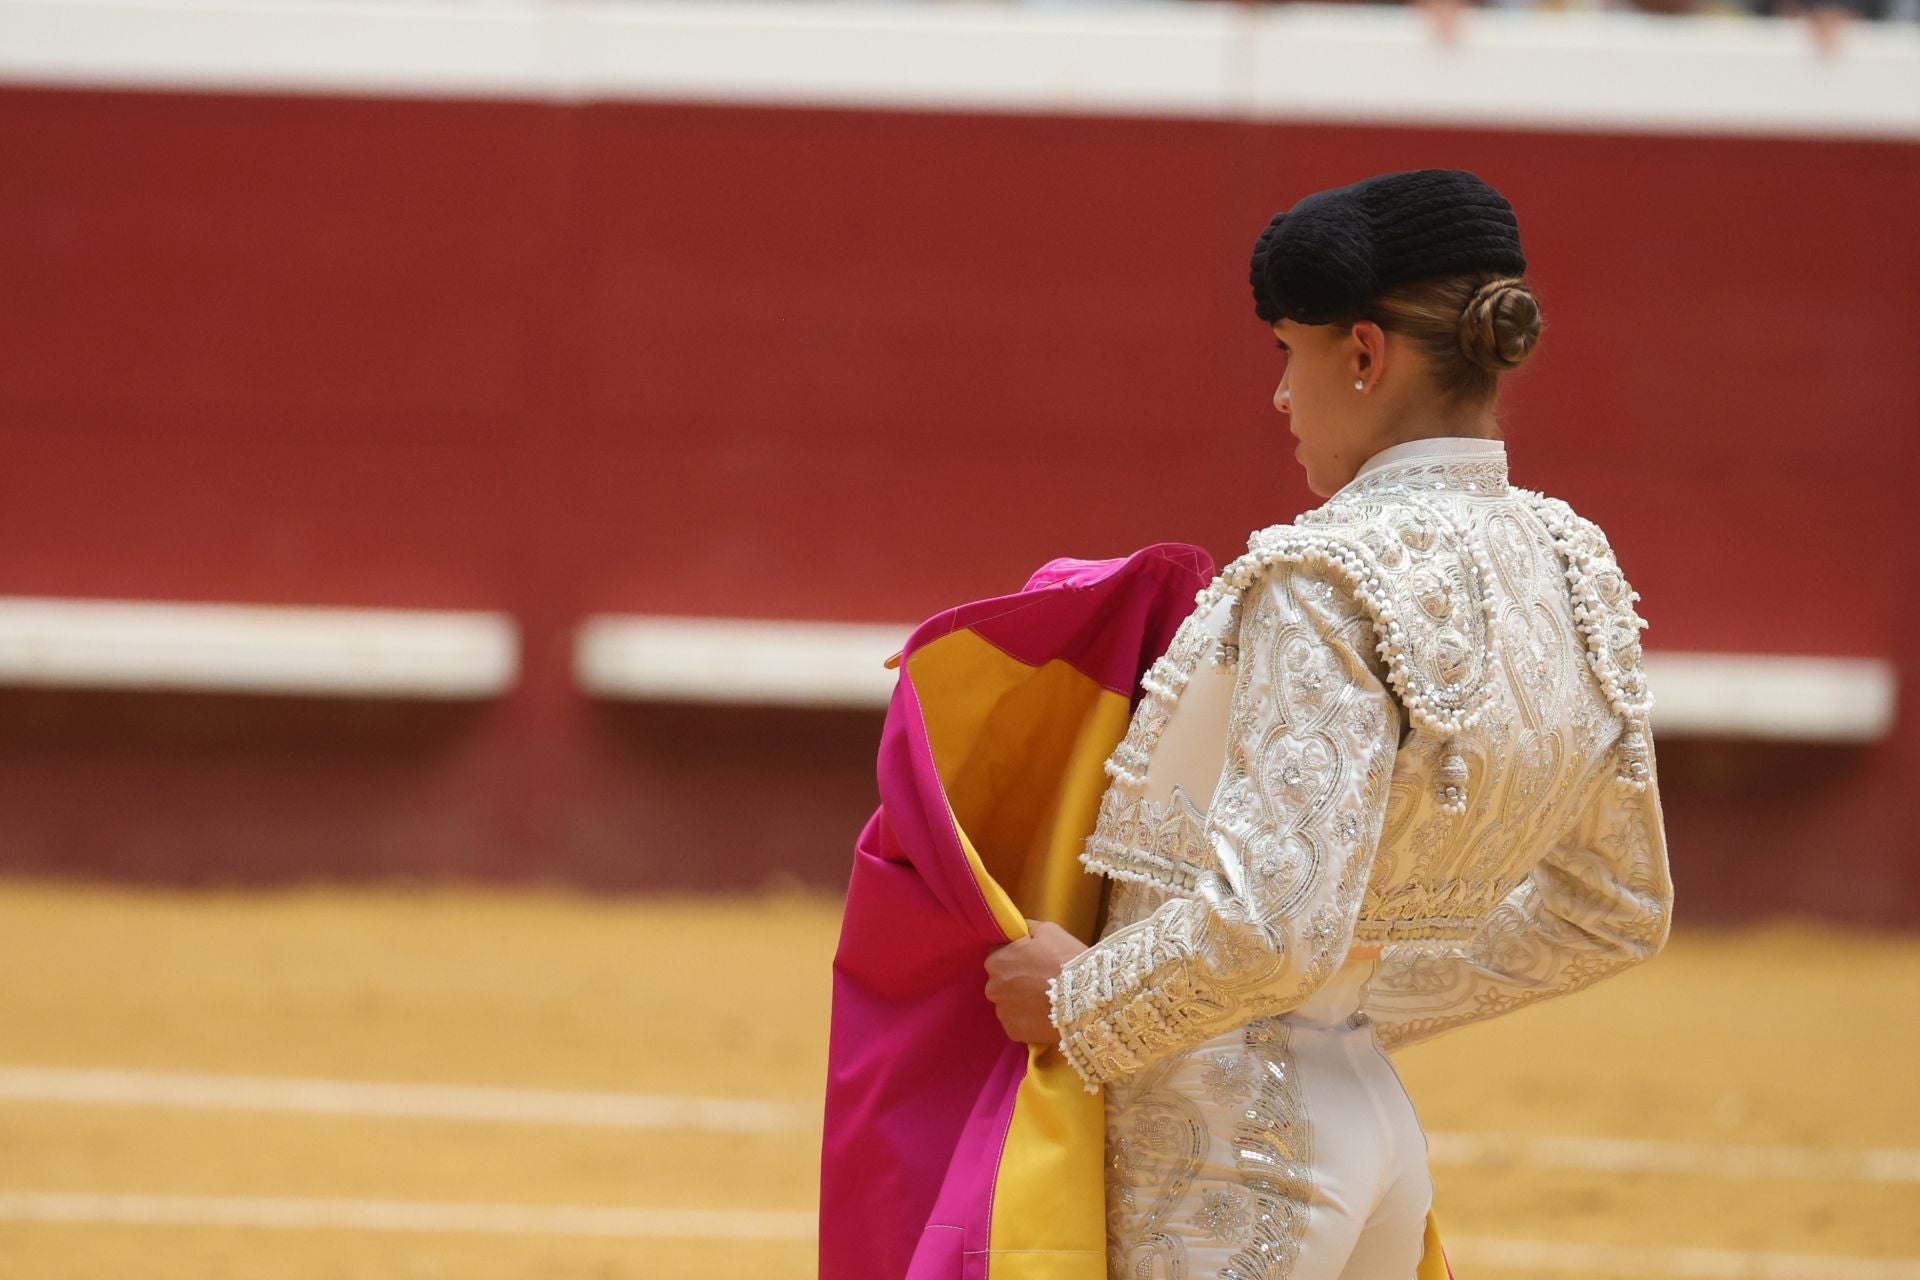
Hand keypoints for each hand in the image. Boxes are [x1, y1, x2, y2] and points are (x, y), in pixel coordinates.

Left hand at [983, 919, 1089, 1046]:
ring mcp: (1002, 1013)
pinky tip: (1045, 1015)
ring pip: (1009, 1003)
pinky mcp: (1014, 1032)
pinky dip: (1028, 1020)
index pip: (999, 955)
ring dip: (1022, 1001)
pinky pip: (1018, 1023)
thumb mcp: (1047, 930)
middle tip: (1042, 981)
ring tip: (1046, 1000)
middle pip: (1002, 981)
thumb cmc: (1066, 959)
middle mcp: (992, 988)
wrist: (1086, 998)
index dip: (1017, 956)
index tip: (1033, 961)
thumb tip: (1014, 929)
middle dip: (1017, 980)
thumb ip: (1024, 928)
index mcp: (996, 961)